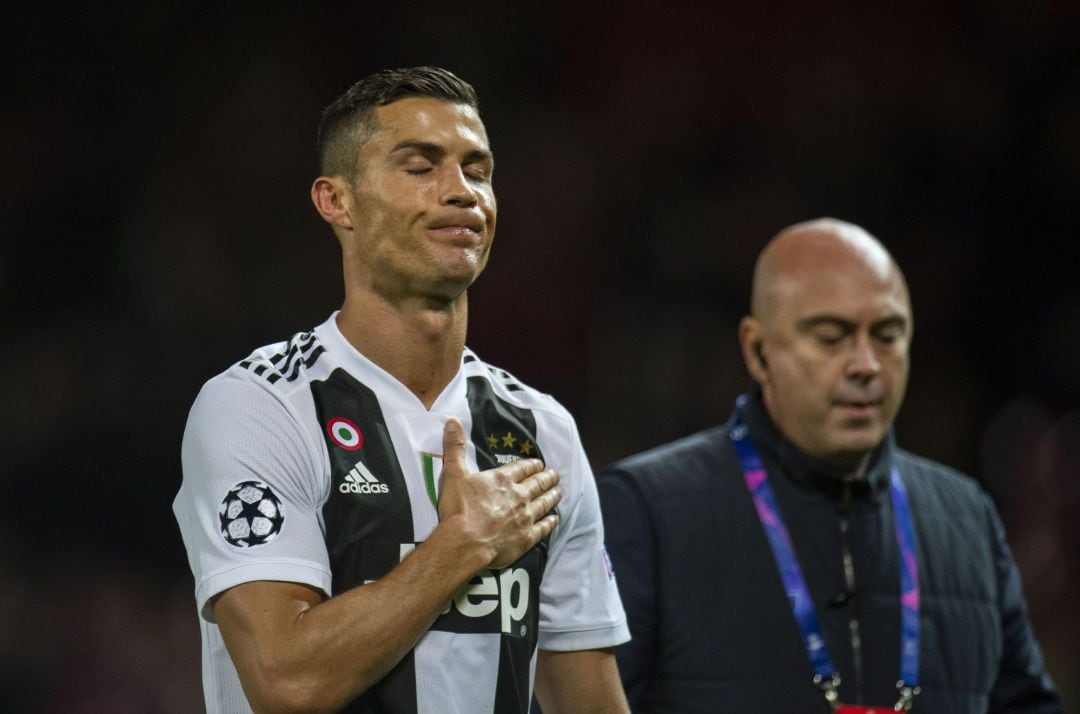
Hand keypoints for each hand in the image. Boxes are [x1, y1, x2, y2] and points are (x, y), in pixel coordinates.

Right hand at [438, 418, 560, 567]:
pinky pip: (543, 528)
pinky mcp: (526, 537)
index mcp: (502, 479)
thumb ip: (454, 448)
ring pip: (544, 503)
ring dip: (552, 496)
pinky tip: (555, 519)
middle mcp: (518, 496)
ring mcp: (525, 517)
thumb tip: (452, 421)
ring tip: (559, 492)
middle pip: (537, 484)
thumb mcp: (453, 474)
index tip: (539, 464)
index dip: (532, 465)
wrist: (465, 542)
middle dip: (547, 478)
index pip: (522, 468)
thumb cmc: (459, 509)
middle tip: (555, 475)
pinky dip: (550, 522)